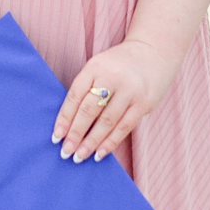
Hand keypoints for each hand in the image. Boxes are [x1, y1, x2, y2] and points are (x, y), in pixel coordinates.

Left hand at [54, 38, 178, 162]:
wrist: (154, 52)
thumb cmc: (118, 65)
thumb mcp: (98, 67)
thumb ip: (86, 89)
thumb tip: (69, 123)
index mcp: (94, 67)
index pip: (74, 96)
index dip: (64, 118)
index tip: (56, 137)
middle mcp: (111, 78)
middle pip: (89, 111)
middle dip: (75, 134)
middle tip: (65, 152)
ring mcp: (130, 91)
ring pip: (107, 122)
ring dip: (92, 142)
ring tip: (80, 156)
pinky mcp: (144, 103)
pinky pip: (125, 127)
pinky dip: (111, 142)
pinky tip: (100, 153)